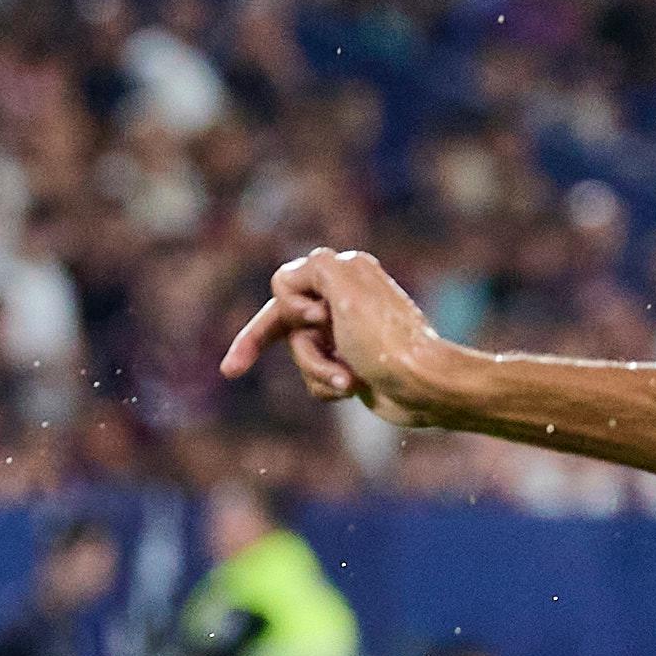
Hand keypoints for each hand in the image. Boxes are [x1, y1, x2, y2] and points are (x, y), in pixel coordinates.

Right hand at [218, 248, 457, 427]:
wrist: (424, 387)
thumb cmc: (384, 341)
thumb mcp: (345, 290)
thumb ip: (314, 266)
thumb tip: (296, 277)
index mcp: (344, 272)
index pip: (284, 284)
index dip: (290, 307)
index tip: (318, 319)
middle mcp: (344, 298)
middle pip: (285, 322)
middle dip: (280, 347)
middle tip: (231, 368)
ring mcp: (346, 333)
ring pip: (299, 352)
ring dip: (317, 369)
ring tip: (350, 378)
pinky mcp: (351, 363)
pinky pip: (315, 375)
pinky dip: (328, 384)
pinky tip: (355, 388)